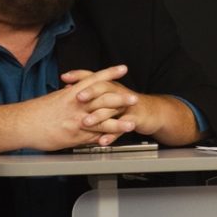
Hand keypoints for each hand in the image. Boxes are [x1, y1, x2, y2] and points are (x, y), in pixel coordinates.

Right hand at [0, 64, 136, 153]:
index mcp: (71, 93)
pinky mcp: (73, 137)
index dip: (110, 74)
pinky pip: (92, 138)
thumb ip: (70, 95)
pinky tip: (114, 141)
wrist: (21, 125)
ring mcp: (75, 122)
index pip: (94, 79)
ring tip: (132, 123)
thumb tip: (77, 90)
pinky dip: (104, 139)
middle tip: (134, 97)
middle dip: (120, 99)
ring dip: (118, 123)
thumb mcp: (55, 98)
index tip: (123, 69)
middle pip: (102, 100)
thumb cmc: (36, 111)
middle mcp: (76, 106)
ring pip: (101, 122)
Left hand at [61, 68, 201, 145]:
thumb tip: (68, 89)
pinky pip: (122, 127)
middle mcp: (118, 92)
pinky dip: (112, 135)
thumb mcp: (108, 94)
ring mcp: (127, 105)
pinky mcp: (135, 118)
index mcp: (110, 85)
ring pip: (111, 108)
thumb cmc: (125, 103)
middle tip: (77, 98)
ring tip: (86, 123)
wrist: (151, 112)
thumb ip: (89, 92)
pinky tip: (103, 141)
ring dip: (98, 116)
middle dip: (90, 93)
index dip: (79, 75)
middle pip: (103, 89)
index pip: (93, 76)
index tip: (65, 77)